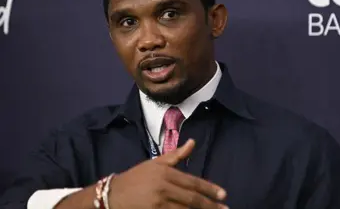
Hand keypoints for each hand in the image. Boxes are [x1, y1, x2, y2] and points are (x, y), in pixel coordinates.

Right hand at [108, 139, 227, 208]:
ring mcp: (157, 204)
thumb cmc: (135, 178)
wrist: (111, 195)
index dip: (209, 188)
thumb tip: (193, 142)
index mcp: (165, 173)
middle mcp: (163, 188)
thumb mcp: (155, 163)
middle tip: (225, 208)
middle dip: (209, 205)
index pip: (192, 182)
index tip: (223, 194)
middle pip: (191, 198)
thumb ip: (176, 155)